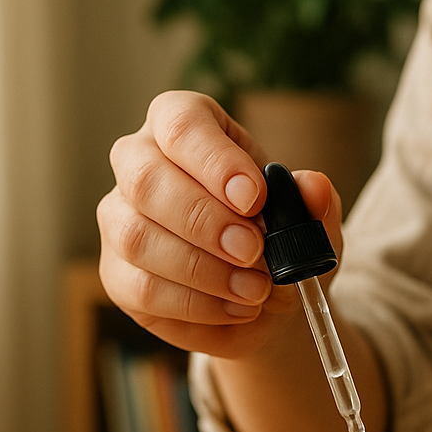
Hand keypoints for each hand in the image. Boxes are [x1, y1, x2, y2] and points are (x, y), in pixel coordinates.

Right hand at [98, 90, 344, 358]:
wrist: (266, 299)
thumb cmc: (279, 241)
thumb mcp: (310, 221)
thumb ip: (313, 201)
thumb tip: (313, 187)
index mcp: (186, 128)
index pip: (181, 123)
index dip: (214, 160)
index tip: (254, 198)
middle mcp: (139, 163)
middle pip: (145, 178)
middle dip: (204, 220)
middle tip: (254, 250)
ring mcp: (120, 219)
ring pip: (137, 237)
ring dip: (203, 270)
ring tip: (256, 289)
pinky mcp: (117, 274)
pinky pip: (142, 288)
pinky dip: (196, 305)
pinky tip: (235, 308)